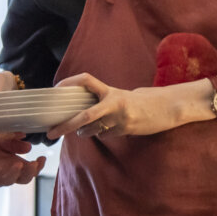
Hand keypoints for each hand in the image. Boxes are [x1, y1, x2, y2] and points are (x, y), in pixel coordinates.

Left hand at [0, 143, 46, 188]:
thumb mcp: (1, 142)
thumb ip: (13, 142)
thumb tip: (29, 143)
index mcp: (13, 165)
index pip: (30, 170)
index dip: (38, 167)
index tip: (43, 157)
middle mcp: (6, 173)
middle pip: (23, 179)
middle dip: (30, 172)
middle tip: (34, 164)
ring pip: (7, 180)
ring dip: (13, 174)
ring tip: (18, 165)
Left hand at [44, 72, 195, 139]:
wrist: (165, 107)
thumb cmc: (139, 101)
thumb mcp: (119, 95)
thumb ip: (101, 100)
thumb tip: (77, 109)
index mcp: (111, 90)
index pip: (86, 81)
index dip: (69, 82)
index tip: (56, 89)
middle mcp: (114, 103)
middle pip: (83, 116)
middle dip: (66, 125)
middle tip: (51, 133)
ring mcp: (120, 118)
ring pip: (93, 129)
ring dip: (83, 132)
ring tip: (82, 130)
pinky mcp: (126, 130)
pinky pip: (105, 135)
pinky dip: (102, 134)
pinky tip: (110, 129)